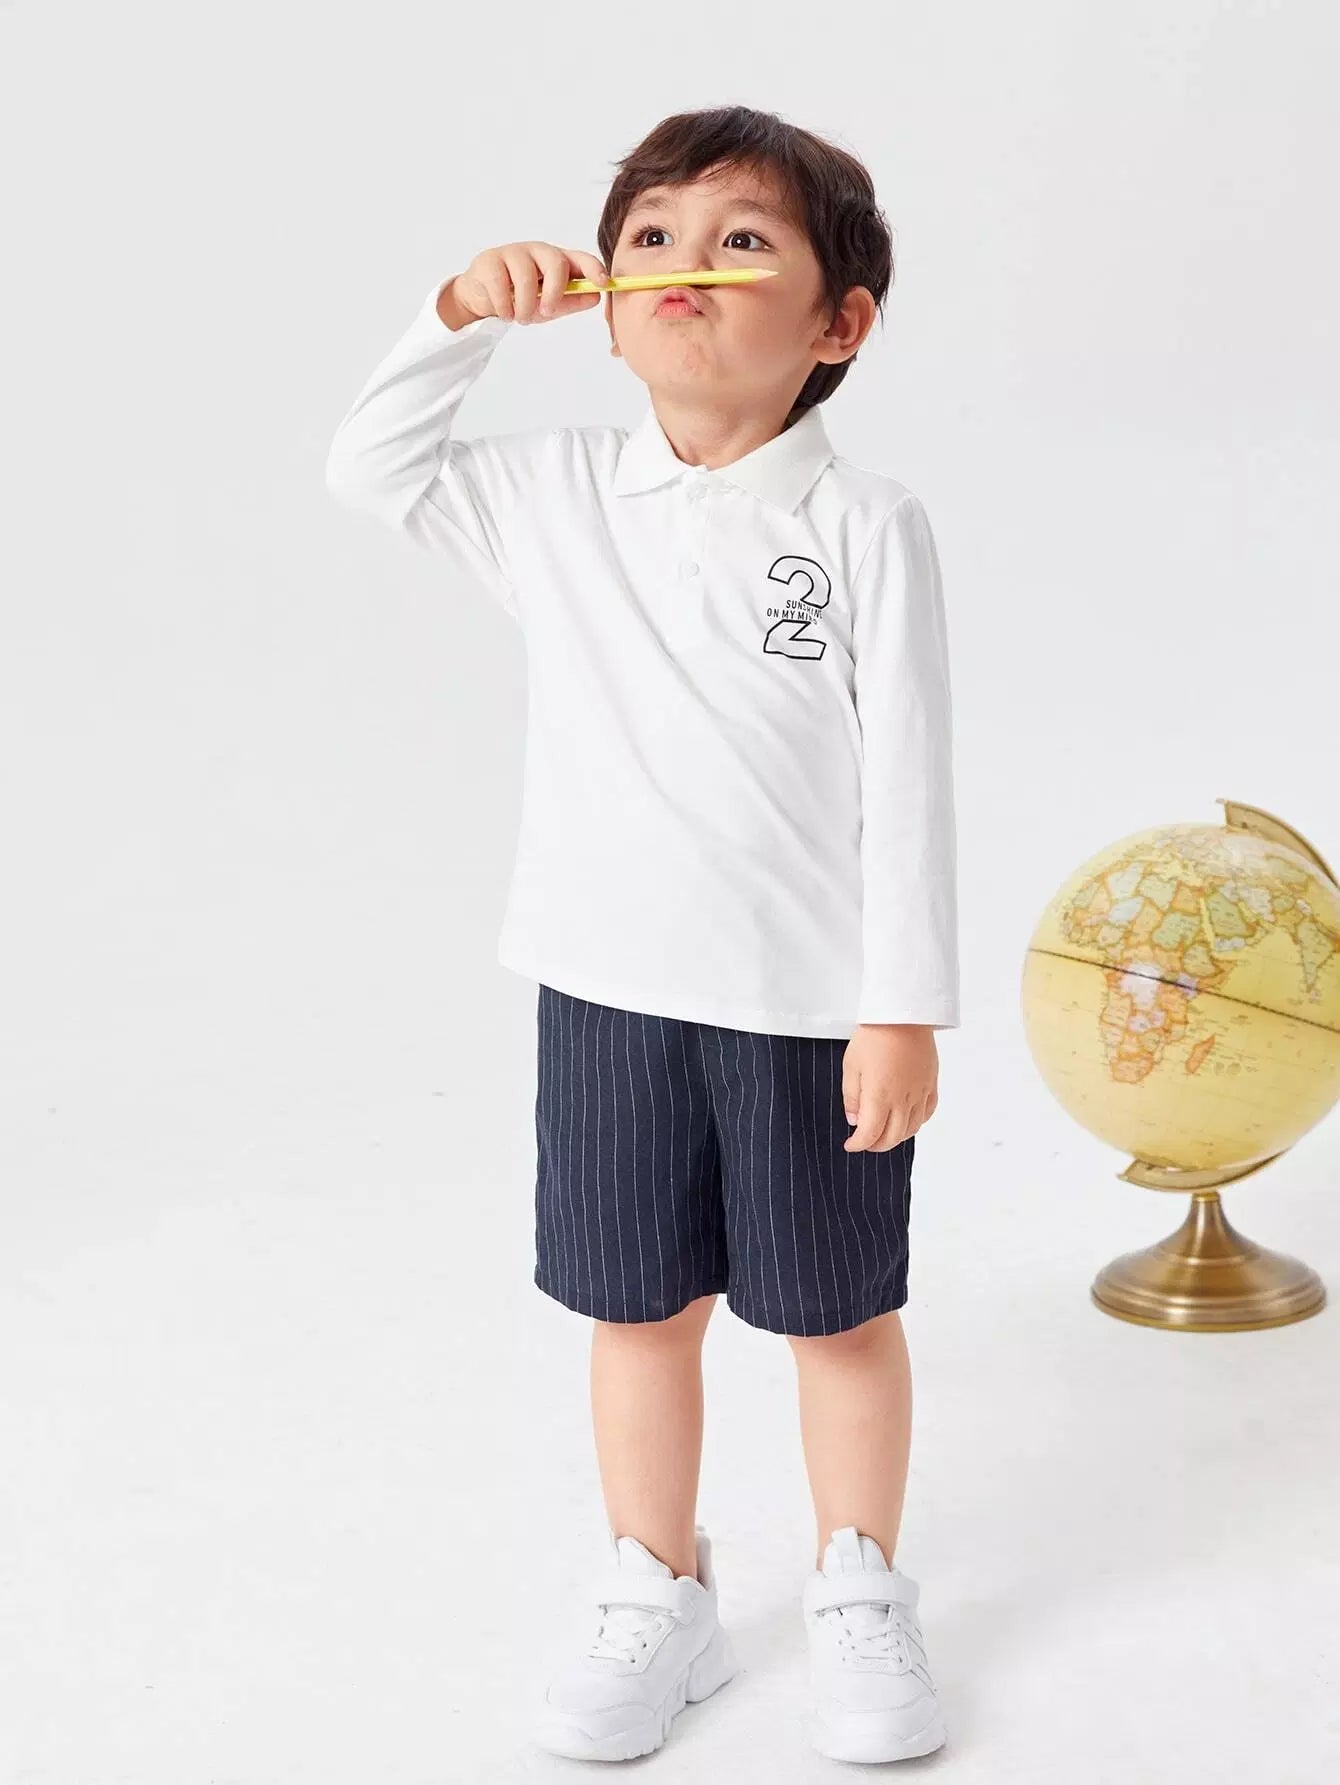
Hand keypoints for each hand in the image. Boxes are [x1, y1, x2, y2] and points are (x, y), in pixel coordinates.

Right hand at [449, 241, 611, 324]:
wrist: (483, 300)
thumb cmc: (520, 300)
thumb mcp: (549, 306)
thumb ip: (571, 301)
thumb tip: (595, 297)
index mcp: (557, 261)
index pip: (580, 258)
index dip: (594, 268)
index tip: (603, 283)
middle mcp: (538, 252)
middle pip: (556, 262)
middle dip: (554, 292)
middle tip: (546, 313)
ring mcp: (513, 252)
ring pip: (526, 277)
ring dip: (525, 306)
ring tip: (521, 317)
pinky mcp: (490, 260)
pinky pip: (501, 284)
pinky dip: (505, 306)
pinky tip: (505, 313)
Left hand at [841, 1024, 938, 1151]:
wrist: (904, 1014)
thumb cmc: (874, 1035)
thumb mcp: (851, 1065)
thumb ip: (852, 1097)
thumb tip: (854, 1120)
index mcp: (879, 1096)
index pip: (870, 1134)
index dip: (858, 1145)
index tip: (850, 1145)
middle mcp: (903, 1099)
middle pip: (892, 1137)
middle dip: (876, 1145)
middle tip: (865, 1142)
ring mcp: (920, 1093)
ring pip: (911, 1129)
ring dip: (896, 1137)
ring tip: (883, 1133)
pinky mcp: (931, 1084)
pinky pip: (927, 1113)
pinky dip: (916, 1123)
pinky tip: (906, 1120)